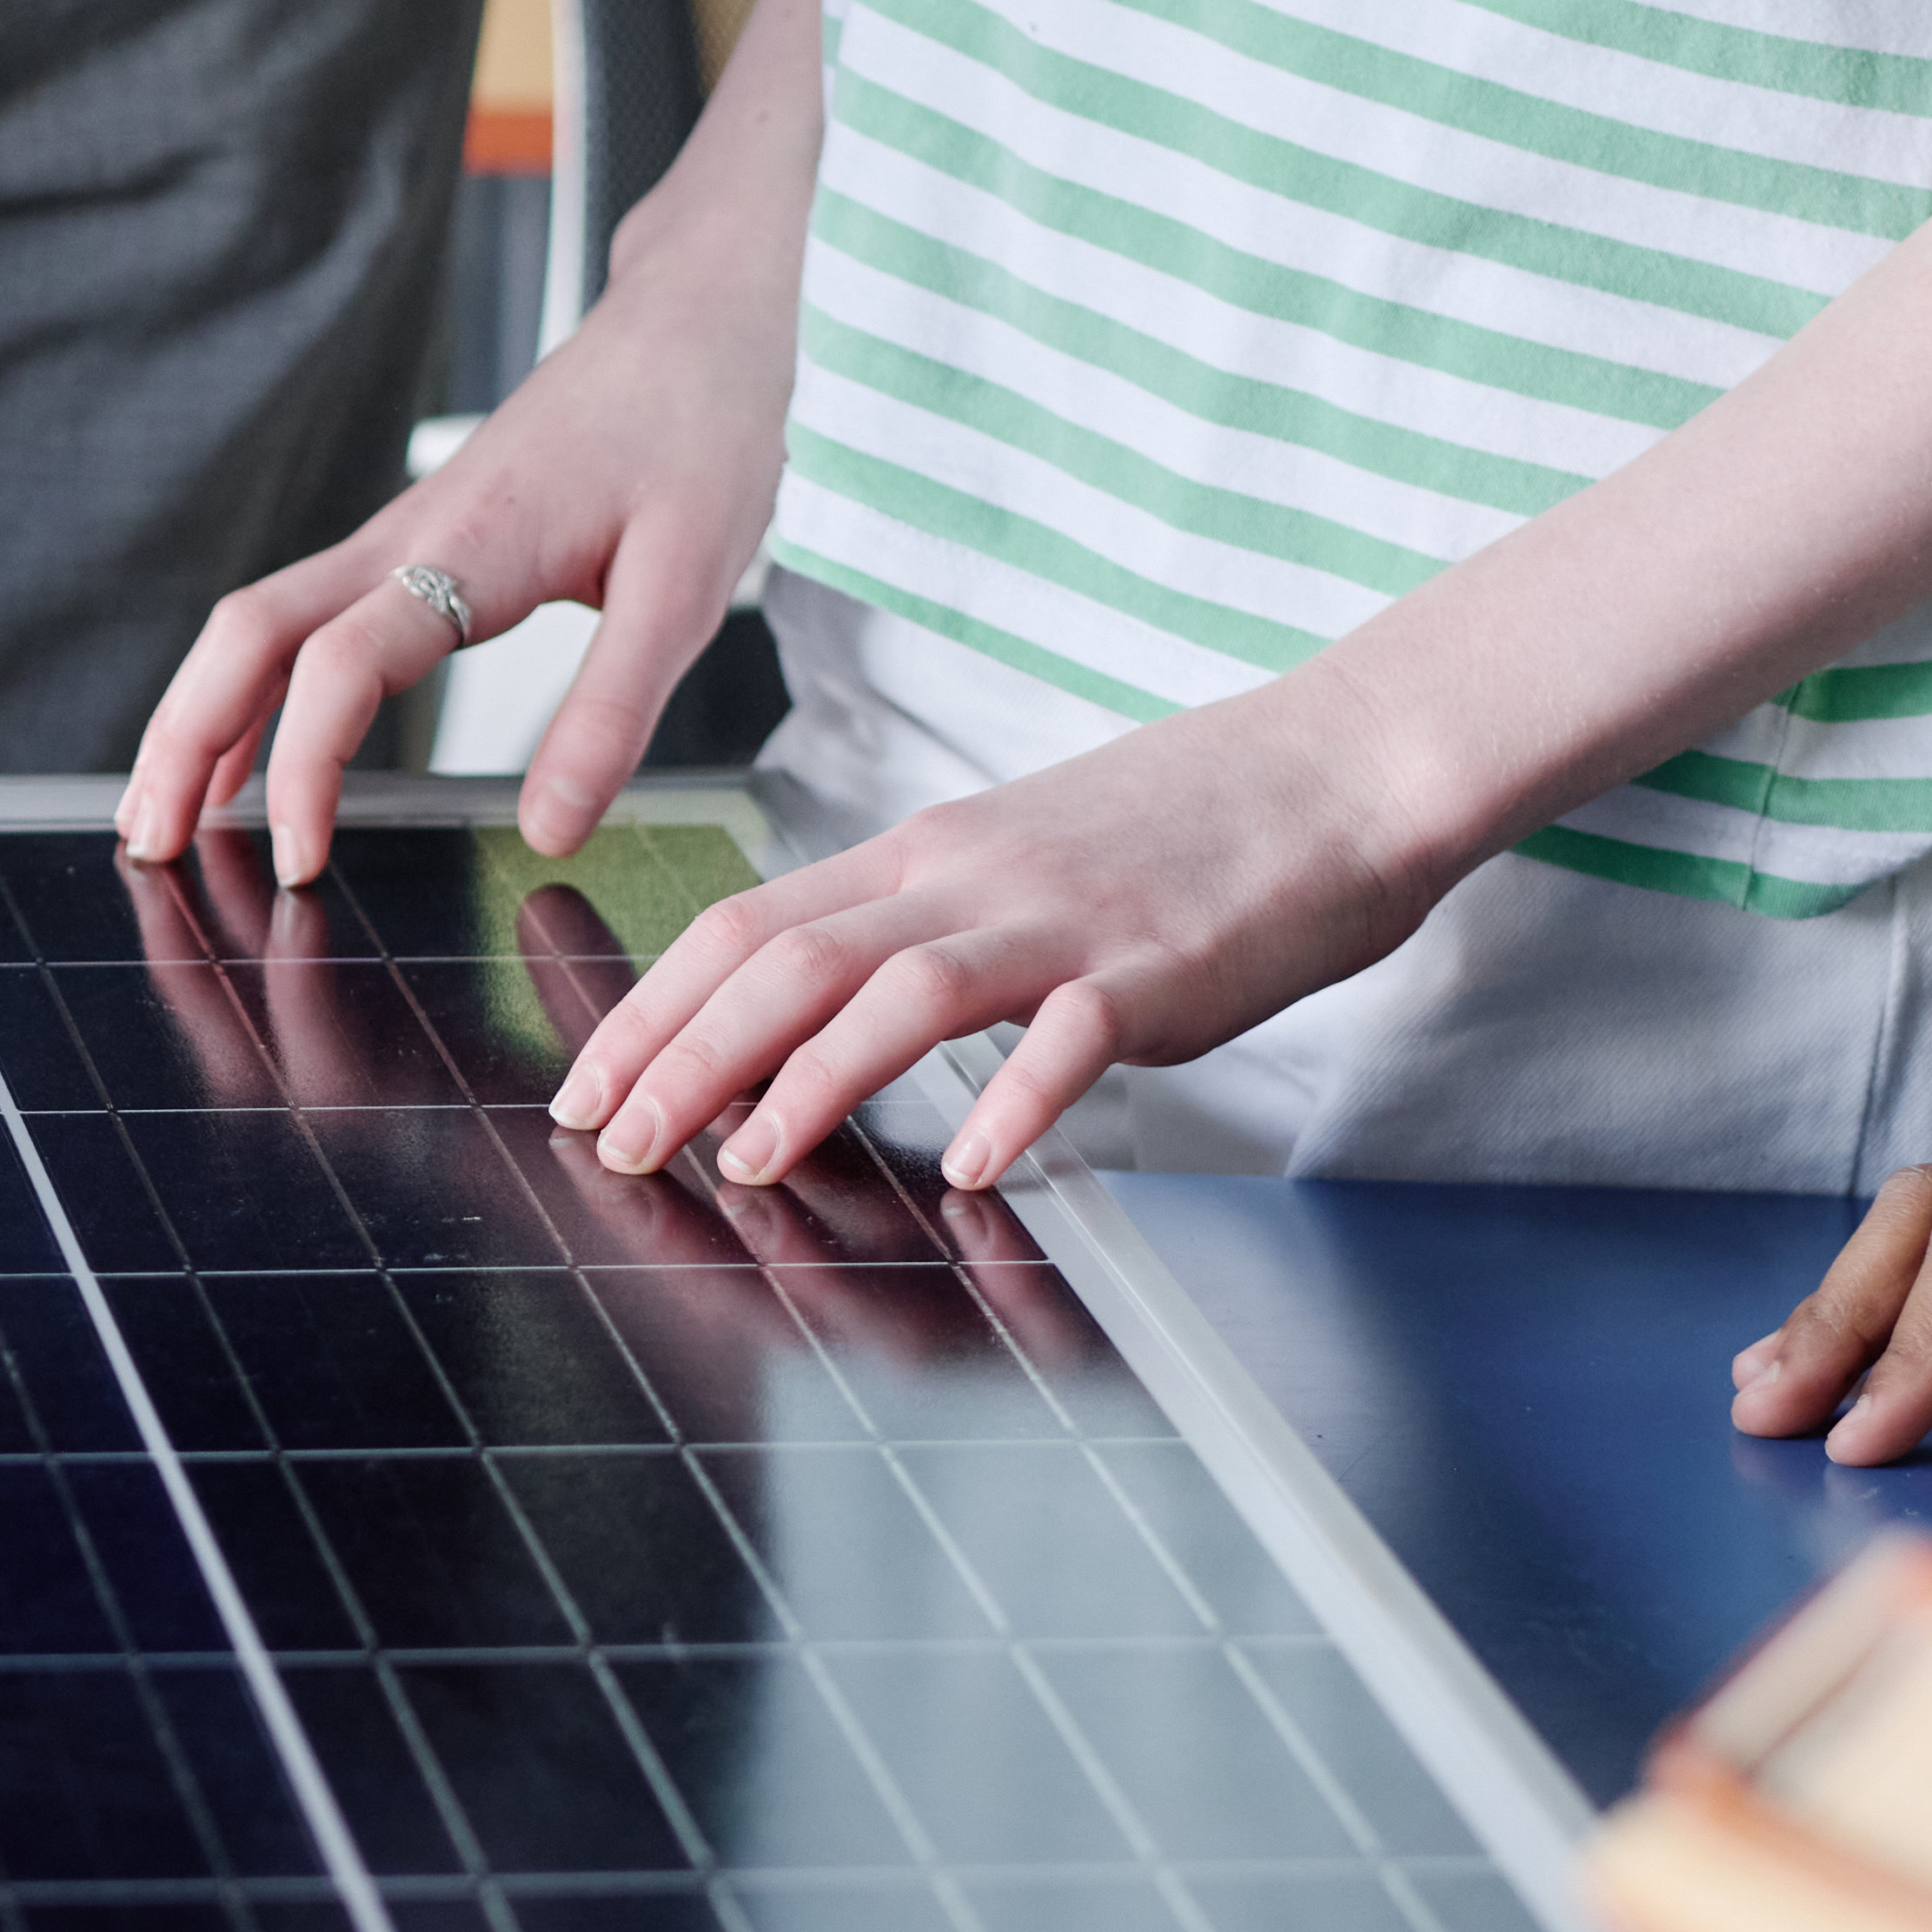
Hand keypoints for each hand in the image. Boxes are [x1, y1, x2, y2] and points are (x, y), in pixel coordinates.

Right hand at [123, 251, 788, 875]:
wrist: (701, 314)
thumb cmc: (700, 430)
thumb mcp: (686, 587)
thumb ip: (611, 714)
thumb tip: (549, 832)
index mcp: (466, 549)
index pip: (339, 667)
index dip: (304, 769)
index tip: (301, 864)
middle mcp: (405, 537)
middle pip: (246, 635)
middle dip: (182, 740)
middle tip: (149, 848)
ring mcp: (399, 534)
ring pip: (256, 624)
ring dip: (197, 715)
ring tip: (160, 817)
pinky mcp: (416, 538)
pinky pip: (302, 617)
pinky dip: (249, 687)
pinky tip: (244, 749)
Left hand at [549, 671, 1456, 1190]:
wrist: (1345, 764)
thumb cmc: (1189, 828)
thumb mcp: (1018, 860)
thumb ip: (927, 925)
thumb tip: (827, 1006)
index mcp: (924, 853)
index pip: (745, 924)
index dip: (653, 1007)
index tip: (586, 1086)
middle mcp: (969, 876)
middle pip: (785, 958)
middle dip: (681, 1054)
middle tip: (613, 1142)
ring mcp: (1063, 918)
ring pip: (896, 990)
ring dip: (805, 1080)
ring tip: (744, 1163)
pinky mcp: (1161, 965)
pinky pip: (1071, 1034)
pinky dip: (1016, 1101)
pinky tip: (980, 1168)